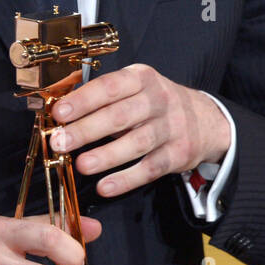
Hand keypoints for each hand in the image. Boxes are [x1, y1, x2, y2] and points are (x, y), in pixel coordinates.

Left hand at [50, 63, 229, 197]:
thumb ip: (102, 97)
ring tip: (81, 165)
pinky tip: (105, 186)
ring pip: (135, 143)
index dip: (83, 100)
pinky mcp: (177, 154)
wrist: (205, 120)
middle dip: (87, 130)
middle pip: (120, 116)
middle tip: (60, 143)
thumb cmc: (154, 103)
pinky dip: (127, 179)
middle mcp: (158, 100)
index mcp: (141, 78)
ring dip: (106, 156)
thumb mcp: (135, 87)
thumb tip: (60, 112)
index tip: (58, 113)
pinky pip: (150, 169)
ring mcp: (170, 128)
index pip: (110, 86)